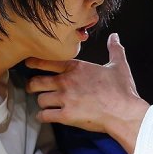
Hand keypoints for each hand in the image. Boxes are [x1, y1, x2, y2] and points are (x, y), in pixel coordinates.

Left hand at [25, 33, 149, 153]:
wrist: (124, 112)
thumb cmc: (122, 90)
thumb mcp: (119, 65)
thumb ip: (114, 49)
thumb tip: (115, 36)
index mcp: (77, 68)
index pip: (48, 61)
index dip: (35, 63)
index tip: (28, 64)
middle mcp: (67, 81)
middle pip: (37, 81)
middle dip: (31, 85)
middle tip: (32, 88)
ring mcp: (65, 99)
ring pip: (40, 99)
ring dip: (41, 103)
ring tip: (44, 104)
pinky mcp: (66, 116)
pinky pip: (44, 116)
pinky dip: (43, 117)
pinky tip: (45, 117)